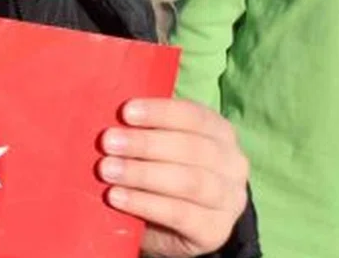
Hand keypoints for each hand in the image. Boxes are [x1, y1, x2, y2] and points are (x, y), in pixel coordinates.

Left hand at [98, 99, 248, 257]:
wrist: (178, 224)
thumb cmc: (161, 170)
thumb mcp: (158, 145)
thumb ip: (143, 128)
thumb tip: (106, 107)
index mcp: (220, 133)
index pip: (194, 116)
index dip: (160, 112)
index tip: (125, 112)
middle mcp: (232, 164)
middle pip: (191, 148)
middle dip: (145, 144)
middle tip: (107, 142)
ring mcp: (229, 200)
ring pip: (189, 182)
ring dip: (142, 174)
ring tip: (106, 170)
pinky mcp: (215, 231)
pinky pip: (180, 215)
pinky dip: (145, 203)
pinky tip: (116, 197)